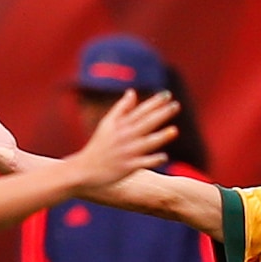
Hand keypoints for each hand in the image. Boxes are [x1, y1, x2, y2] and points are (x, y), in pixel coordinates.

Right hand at [62, 90, 180, 187]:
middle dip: (161, 114)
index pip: (140, 111)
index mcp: (120, 126)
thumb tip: (132, 92)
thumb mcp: (107, 124)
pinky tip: (164, 157)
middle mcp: (124, 137)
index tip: (167, 95)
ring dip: (160, 137)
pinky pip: (142, 163)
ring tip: (175, 131)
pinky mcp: (126, 167)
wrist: (84, 169)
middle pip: (146, 123)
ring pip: (146, 143)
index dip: (154, 102)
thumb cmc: (98, 146)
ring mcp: (126, 152)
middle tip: (176, 106)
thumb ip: (121, 107)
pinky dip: (152, 160)